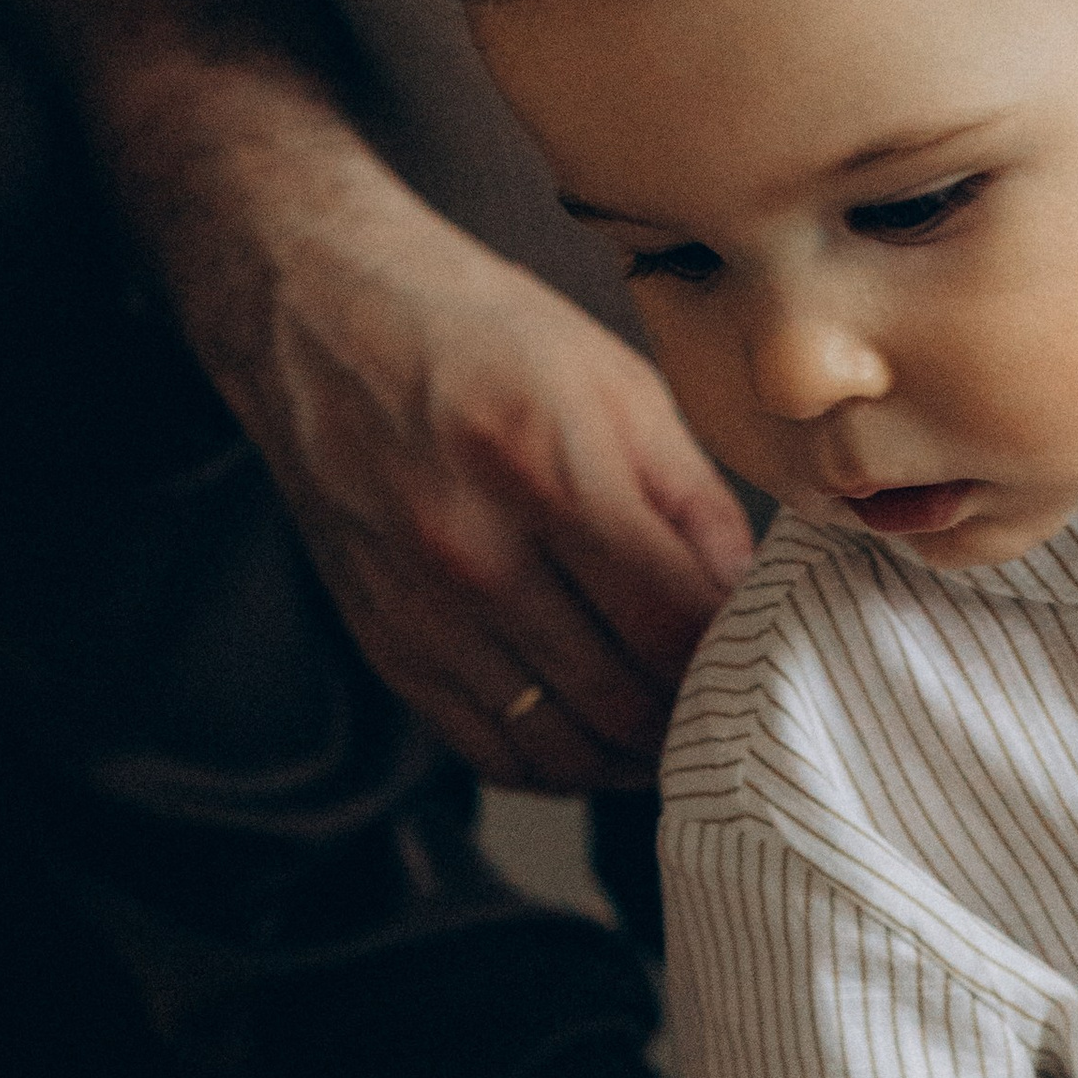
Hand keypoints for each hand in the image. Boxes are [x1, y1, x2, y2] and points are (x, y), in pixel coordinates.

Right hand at [242, 153, 752, 781]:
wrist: (314, 314)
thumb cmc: (479, 333)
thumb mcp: (617, 384)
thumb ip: (696, 504)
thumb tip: (750, 607)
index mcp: (545, 468)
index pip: (676, 625)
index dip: (737, 658)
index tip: (763, 653)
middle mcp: (472, 552)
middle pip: (624, 702)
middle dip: (694, 716)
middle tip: (729, 701)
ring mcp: (420, 611)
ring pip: (562, 748)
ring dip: (633, 756)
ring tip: (671, 725)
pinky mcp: (386, 644)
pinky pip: (492, 751)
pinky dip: (560, 762)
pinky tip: (596, 729)